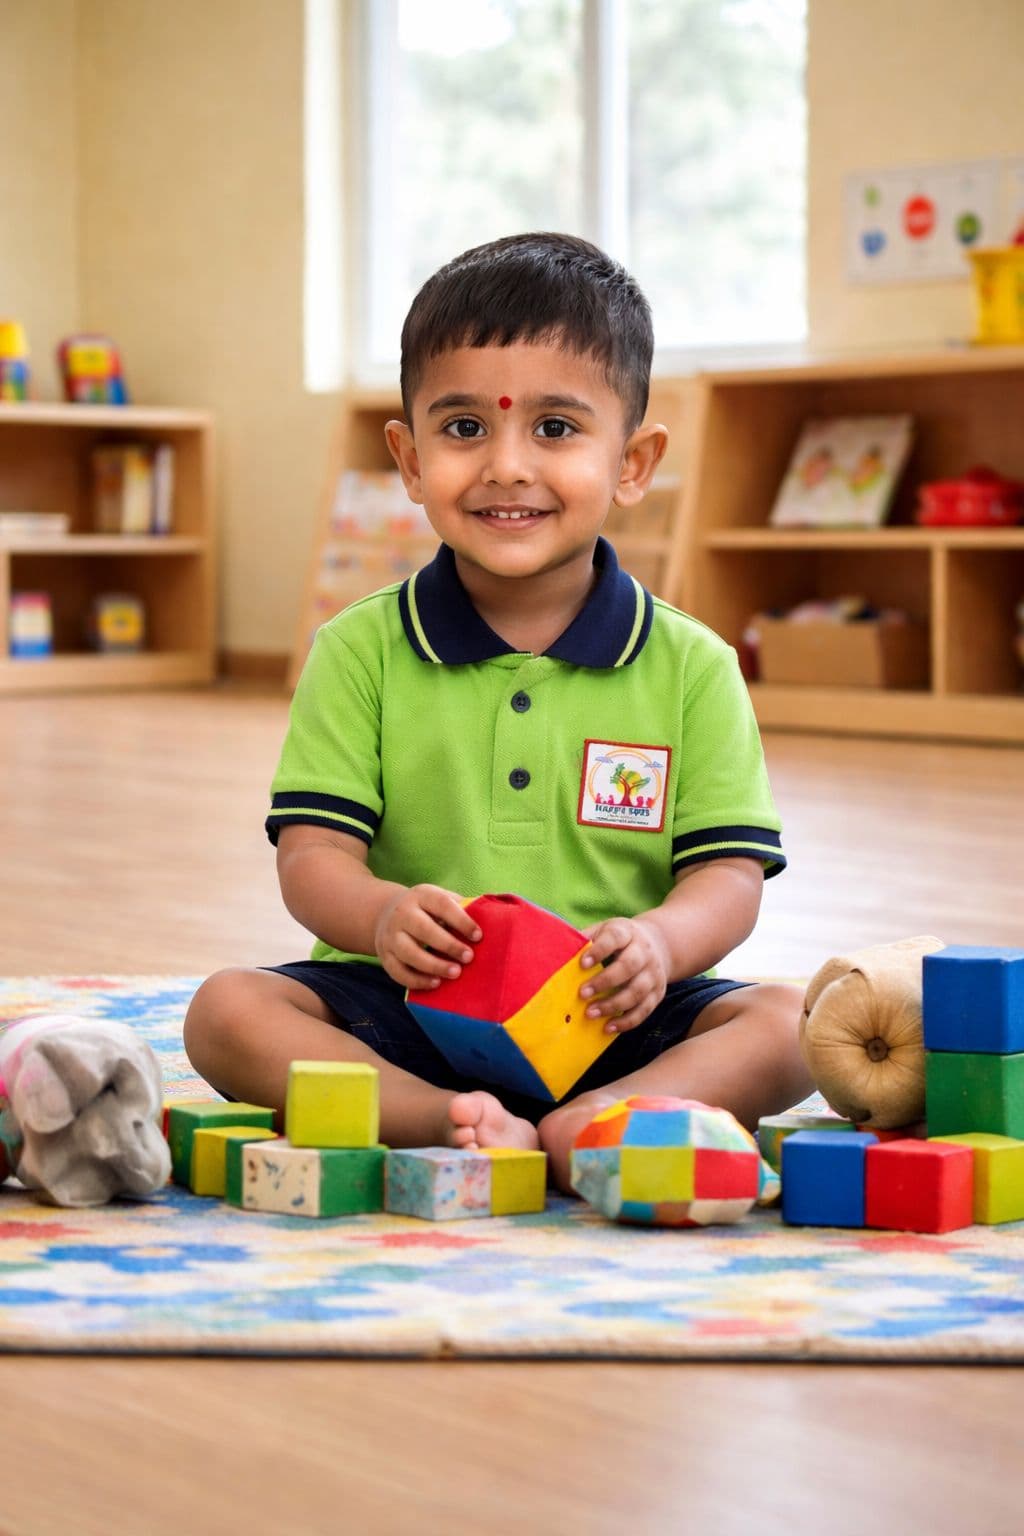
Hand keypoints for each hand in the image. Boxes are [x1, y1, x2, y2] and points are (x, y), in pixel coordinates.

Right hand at [374, 884, 481, 989]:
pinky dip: (417, 980)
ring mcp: (390, 936)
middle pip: (423, 929)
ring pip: (408, 952)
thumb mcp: (441, 900)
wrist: (386, 914)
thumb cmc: (427, 910)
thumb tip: (495, 917)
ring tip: (455, 973)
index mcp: (421, 895)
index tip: (478, 936)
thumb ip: (463, 907)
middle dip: (448, 945)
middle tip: (469, 957)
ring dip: (433, 965)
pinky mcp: (385, 956)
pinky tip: (436, 983)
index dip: (461, 920)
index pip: (441, 905)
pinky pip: (398, 972)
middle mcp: (402, 913)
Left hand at [579, 916, 670, 1033]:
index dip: (599, 951)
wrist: (658, 944)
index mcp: (627, 932)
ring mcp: (653, 973)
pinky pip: (644, 1010)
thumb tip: (558, 950)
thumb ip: (586, 940)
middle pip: (629, 966)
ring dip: (613, 1005)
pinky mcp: (658, 993)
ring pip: (637, 991)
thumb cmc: (619, 941)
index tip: (582, 964)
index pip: (615, 938)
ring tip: (590, 1013)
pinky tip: (608, 1027)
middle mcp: (644, 952)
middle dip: (605, 981)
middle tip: (582, 994)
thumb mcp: (604, 931)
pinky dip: (626, 1021)